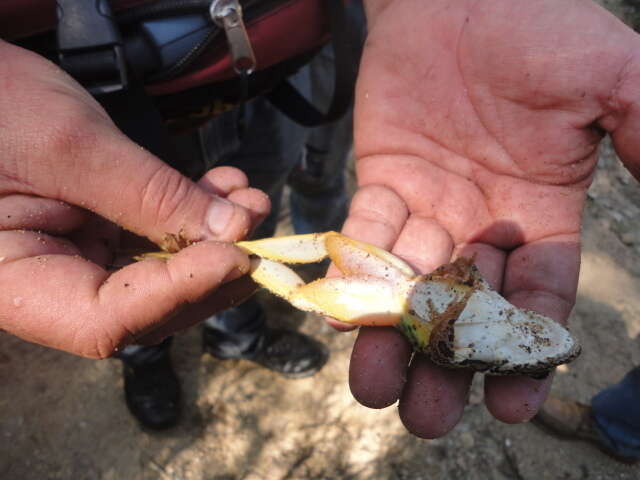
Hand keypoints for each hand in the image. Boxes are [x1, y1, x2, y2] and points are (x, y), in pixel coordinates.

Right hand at [0, 41, 269, 357]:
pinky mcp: (98, 230)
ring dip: (213, 239)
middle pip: (144, 306)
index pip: (104, 320)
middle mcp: (48, 284)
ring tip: (248, 201)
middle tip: (255, 234)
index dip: (178, 294)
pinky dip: (194, 213)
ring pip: (160, 271)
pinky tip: (224, 187)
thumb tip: (233, 231)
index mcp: (12, 284)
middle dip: (210, 270)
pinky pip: (155, 235)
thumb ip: (149, 194)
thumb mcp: (70, 146)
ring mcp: (77, 257)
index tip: (235, 257)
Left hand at [346, 0, 639, 436]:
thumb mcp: (611, 80)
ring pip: (409, 284)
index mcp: (541, 213)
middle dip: (445, 363)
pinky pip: (367, 235)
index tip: (505, 402)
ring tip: (373, 387)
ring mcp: (429, 204)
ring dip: (390, 337)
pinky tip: (344, 314)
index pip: (535, 297)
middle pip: (464, 307)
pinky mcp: (381, 180)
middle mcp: (482, 221)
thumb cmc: (536, 28)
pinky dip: (356, 274)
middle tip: (424, 417)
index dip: (521, 348)